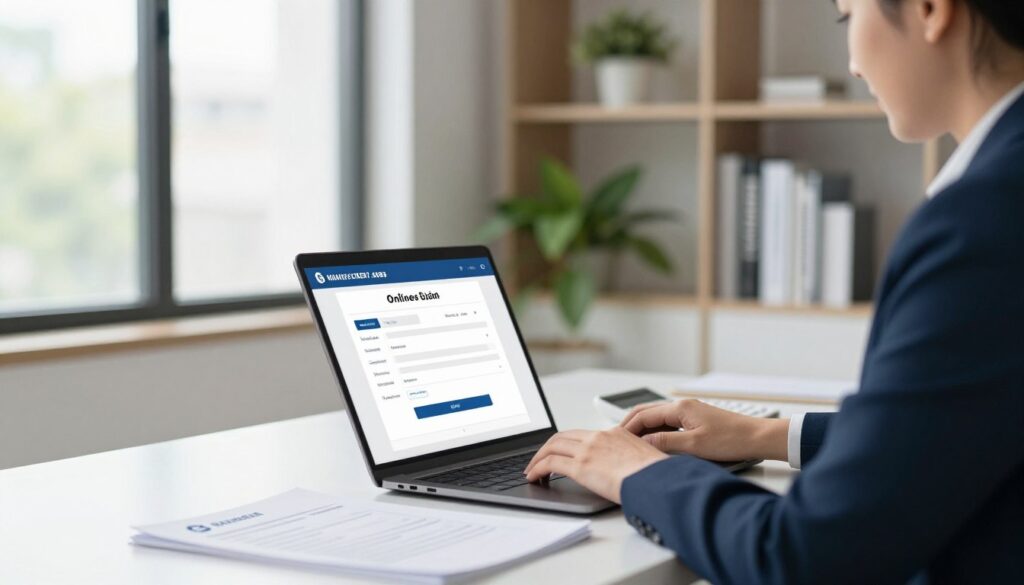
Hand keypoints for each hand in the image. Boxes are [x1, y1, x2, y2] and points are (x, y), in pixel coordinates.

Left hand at [523, 428, 668, 503]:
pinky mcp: (581, 466)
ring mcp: (588, 450)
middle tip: (539, 460)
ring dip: (538, 458)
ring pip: (552, 447)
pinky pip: (550, 463)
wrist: (659, 480)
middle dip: (547, 448)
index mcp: (616, 434)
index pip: (583, 434)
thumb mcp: (645, 460)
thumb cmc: (658, 476)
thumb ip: (631, 461)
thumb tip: (629, 473)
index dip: (567, 443)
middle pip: (563, 436)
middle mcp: (599, 437)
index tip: (560, 452)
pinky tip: (534, 477)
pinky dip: (537, 468)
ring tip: (531, 471)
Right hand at [619, 399, 789, 462]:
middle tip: (616, 440)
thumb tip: (643, 443)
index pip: (643, 415)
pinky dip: (656, 430)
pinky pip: (668, 422)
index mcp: (679, 408)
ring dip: (643, 427)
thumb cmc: (730, 440)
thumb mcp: (693, 446)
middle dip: (630, 425)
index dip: (627, 428)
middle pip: (647, 412)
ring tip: (631, 443)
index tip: (615, 441)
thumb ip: (665, 443)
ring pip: (657, 417)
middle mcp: (683, 406)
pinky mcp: (696, 419)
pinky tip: (654, 441)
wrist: (757, 437)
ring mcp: (690, 412)